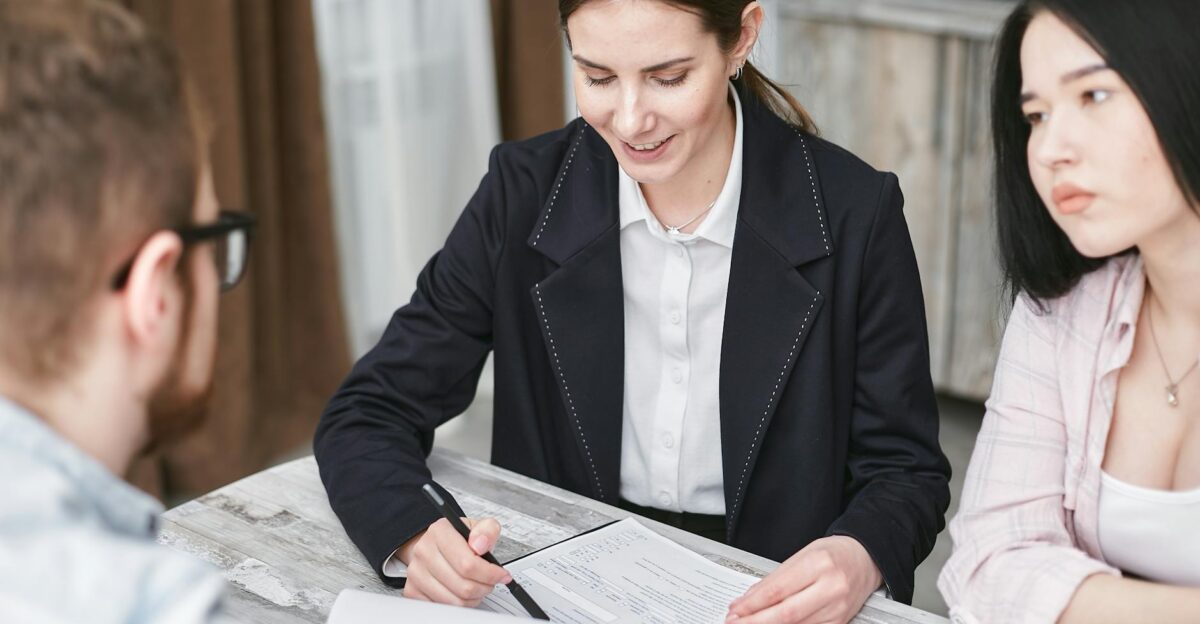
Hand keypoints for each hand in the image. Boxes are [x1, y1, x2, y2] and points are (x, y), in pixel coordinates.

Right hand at [399, 517, 510, 606]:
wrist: (437, 546)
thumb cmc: (459, 539)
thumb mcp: (479, 526)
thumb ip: (487, 530)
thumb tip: (481, 544)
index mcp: (440, 531)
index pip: (468, 564)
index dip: (490, 573)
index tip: (501, 574)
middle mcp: (423, 551)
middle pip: (463, 585)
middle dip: (485, 587)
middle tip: (490, 581)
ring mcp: (416, 572)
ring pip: (455, 601)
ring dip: (473, 598)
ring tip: (477, 586)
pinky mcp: (412, 590)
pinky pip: (443, 608)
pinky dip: (459, 604)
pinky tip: (463, 592)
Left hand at [725, 535, 881, 623]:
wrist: (865, 560)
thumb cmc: (833, 554)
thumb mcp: (802, 555)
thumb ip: (775, 578)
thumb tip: (749, 599)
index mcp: (818, 564)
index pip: (777, 590)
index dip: (752, 604)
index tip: (735, 610)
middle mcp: (831, 588)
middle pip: (786, 613)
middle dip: (756, 621)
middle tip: (734, 623)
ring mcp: (837, 608)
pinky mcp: (840, 622)